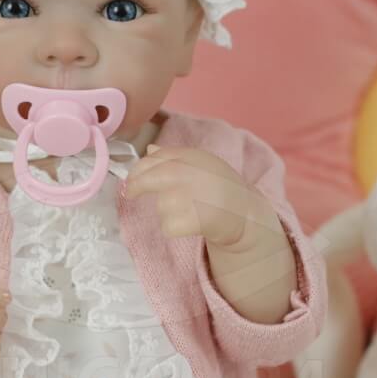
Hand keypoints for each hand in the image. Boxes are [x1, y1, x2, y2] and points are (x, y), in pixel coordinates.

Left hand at [123, 143, 275, 250]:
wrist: (246, 215)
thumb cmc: (219, 189)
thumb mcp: (201, 166)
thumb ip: (174, 158)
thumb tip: (149, 149)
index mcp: (196, 158)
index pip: (159, 157)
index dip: (140, 167)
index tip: (131, 177)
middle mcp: (197, 173)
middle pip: (155, 177)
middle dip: (137, 184)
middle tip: (130, 193)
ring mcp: (199, 196)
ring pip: (162, 206)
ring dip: (165, 212)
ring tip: (185, 211)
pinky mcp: (200, 220)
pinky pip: (169, 226)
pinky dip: (172, 228)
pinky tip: (186, 225)